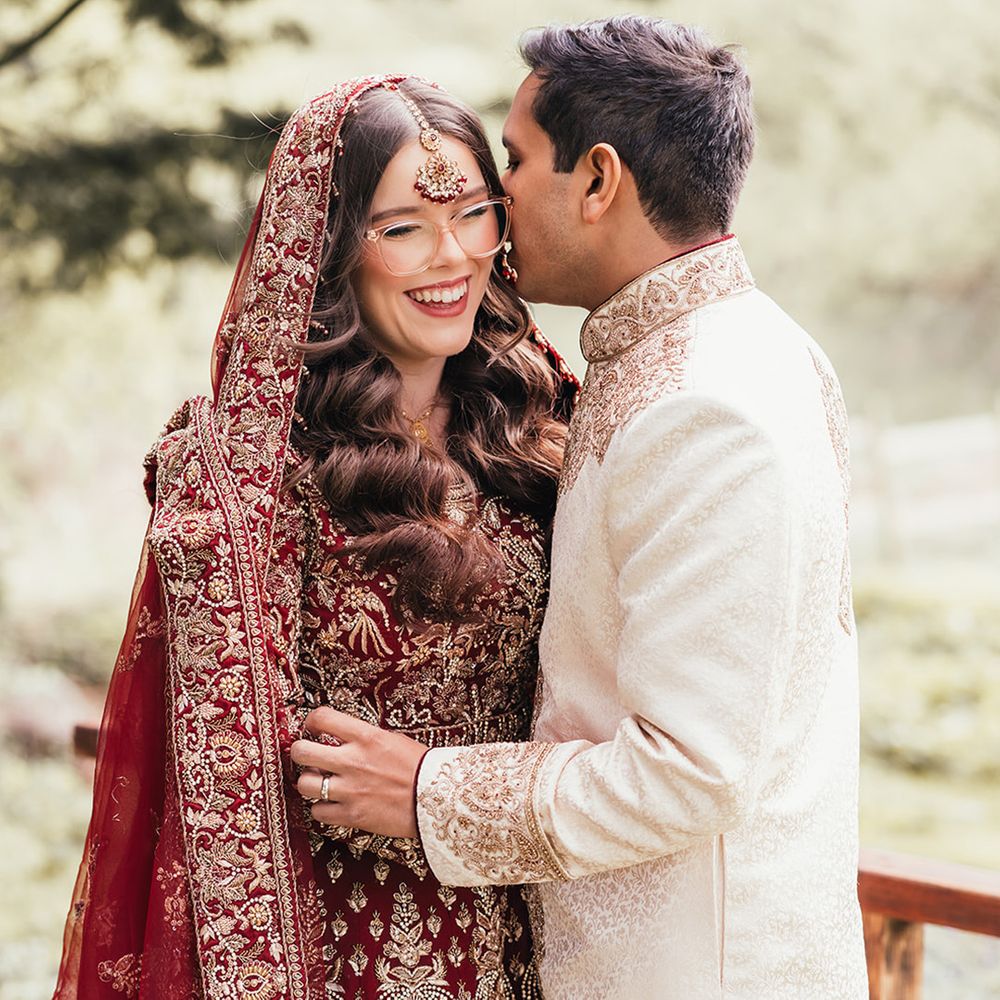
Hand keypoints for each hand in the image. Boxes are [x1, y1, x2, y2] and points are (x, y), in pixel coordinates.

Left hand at [290, 707, 427, 838]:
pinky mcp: (351, 815)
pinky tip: (331, 803)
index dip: (311, 721)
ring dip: (308, 782)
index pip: (322, 718)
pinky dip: (321, 808)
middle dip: (300, 751)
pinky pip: (318, 812)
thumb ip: (364, 738)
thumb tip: (342, 737)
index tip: (312, 727)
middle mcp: (352, 761)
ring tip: (318, 781)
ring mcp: (349, 789)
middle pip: (302, 751)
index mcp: (366, 736)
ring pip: (304, 784)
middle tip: (306, 754)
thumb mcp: (392, 740)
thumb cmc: (420, 767)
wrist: (438, 798)